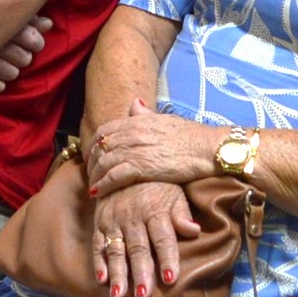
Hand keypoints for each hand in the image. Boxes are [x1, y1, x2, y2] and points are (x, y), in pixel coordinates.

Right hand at [0, 14, 50, 94]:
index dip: (35, 40)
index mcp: (0, 22)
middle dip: (23, 56)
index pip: (31, 37)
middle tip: (19, 54)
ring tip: (7, 66)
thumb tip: (50, 24)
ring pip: (11, 73)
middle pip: (23, 57)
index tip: (32, 41)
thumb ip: (25, 17)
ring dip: (11, 71)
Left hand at [83, 107, 228, 199]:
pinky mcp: (141, 167)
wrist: (207, 147)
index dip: (95, 144)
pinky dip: (102, 185)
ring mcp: (135, 150)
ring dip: (94, 176)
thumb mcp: (165, 119)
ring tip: (93, 187)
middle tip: (90, 174)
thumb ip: (146, 114)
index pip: (105, 130)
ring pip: (103, 163)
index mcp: (137, 121)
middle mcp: (132, 133)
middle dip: (91, 162)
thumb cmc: (191, 135)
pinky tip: (98, 193)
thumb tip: (135, 103)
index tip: (92, 155)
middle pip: (100, 147)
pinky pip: (113, 177)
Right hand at [92, 181, 199, 296]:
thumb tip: (194, 230)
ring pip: (116, 250)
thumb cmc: (156, 186)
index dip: (167, 258)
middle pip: (138, 247)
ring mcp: (114, 222)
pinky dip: (98, 263)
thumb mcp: (174, 192)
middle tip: (143, 294)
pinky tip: (101, 280)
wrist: (123, 167)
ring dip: (118, 273)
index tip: (170, 279)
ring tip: (119, 295)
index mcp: (155, 211)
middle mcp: (133, 217)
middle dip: (140, 271)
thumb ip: (182, 213)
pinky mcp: (100, 225)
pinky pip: (98, 245)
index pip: (163, 237)